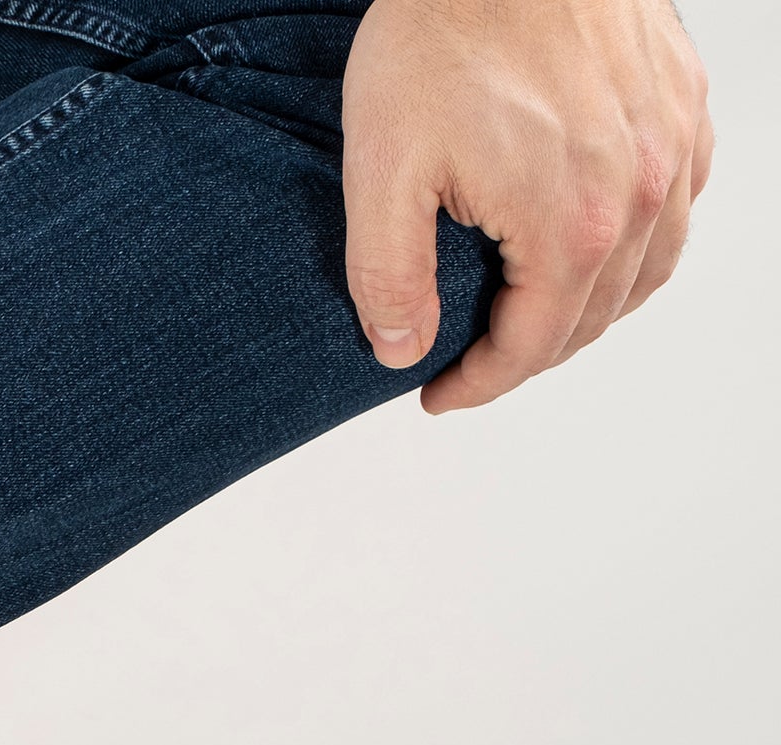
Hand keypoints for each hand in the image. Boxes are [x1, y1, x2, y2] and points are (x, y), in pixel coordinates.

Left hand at [341, 0, 712, 412]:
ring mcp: (671, 140)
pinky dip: (636, 242)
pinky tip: (589, 244)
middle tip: (470, 362)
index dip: (478, 384)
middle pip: (590, 318)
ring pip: (646, 268)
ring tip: (525, 319)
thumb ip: (388, 277)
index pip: (532, 346)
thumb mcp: (381, 171)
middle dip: (526, 354)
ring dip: (587, 308)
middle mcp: (640, 189)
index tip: (436, 393)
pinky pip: (677, 201)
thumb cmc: (439, 35)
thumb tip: (400, 354)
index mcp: (571, 224)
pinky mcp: (680, 97)